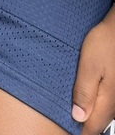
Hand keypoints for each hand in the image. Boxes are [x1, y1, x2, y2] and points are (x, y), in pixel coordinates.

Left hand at [71, 7, 114, 134]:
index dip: (74, 128)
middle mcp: (114, 105)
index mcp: (108, 103)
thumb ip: (84, 91)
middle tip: (60, 108)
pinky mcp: (113, 89)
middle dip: (78, 119)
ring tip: (67, 99)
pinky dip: (90, 100)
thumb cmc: (106, 43)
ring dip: (84, 109)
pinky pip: (101, 102)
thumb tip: (77, 116)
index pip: (89, 129)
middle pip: (94, 123)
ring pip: (98, 113)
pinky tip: (80, 90)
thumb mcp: (90, 65)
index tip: (59, 122)